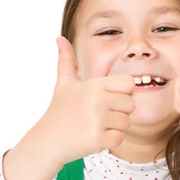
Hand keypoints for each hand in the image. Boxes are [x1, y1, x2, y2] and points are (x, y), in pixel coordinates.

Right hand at [44, 37, 135, 164]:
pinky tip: (94, 137)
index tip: (108, 99)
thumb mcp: (64, 84)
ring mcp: (98, 121)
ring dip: (114, 127)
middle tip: (100, 116)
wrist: (48, 140)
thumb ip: (66, 61)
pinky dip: (109, 141)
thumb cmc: (59, 111)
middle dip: (119, 112)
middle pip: (131, 105)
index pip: (129, 84)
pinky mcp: (98, 140)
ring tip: (95, 126)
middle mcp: (98, 101)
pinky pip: (119, 139)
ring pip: (126, 123)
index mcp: (94, 86)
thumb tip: (60, 38)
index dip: (123, 93)